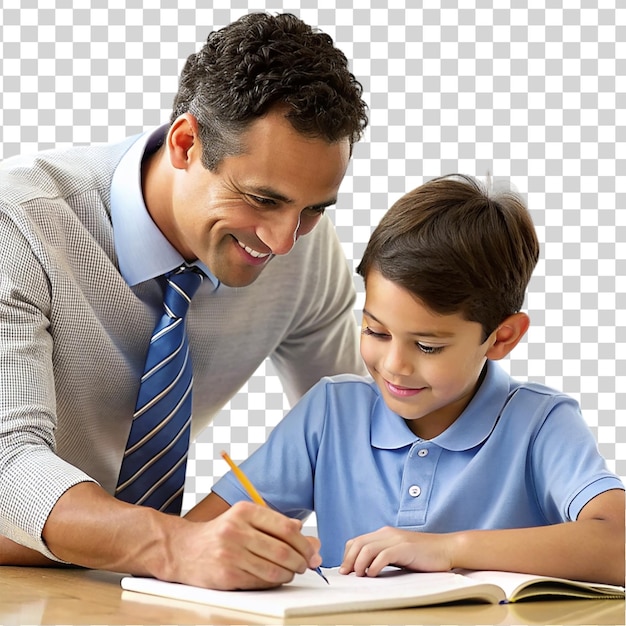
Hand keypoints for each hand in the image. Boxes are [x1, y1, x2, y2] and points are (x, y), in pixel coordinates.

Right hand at [173, 501, 321, 589]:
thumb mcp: (246, 519)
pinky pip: (260, 582)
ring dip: (290, 573)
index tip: (312, 551)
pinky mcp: (227, 575)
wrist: (183, 549)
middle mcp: (237, 530)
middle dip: (301, 561)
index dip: (304, 542)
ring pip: (274, 568)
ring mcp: (230, 553)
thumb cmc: (221, 533)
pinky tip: (275, 578)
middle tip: (307, 565)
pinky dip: (274, 582)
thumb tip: (311, 541)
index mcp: (245, 511)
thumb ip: (277, 526)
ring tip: (292, 572)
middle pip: (282, 549)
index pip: (286, 527)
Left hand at [339, 526, 453, 577]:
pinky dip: (374, 565)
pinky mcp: (405, 548)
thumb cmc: (424, 555)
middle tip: (347, 574)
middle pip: (358, 543)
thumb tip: (364, 570)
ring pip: (367, 548)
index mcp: (384, 534)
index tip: (346, 570)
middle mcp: (388, 534)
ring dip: (359, 563)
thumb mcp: (399, 553)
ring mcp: (397, 539)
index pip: (357, 541)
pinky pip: (384, 555)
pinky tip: (372, 574)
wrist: (446, 549)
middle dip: (349, 560)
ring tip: (359, 575)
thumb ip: (383, 556)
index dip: (348, 555)